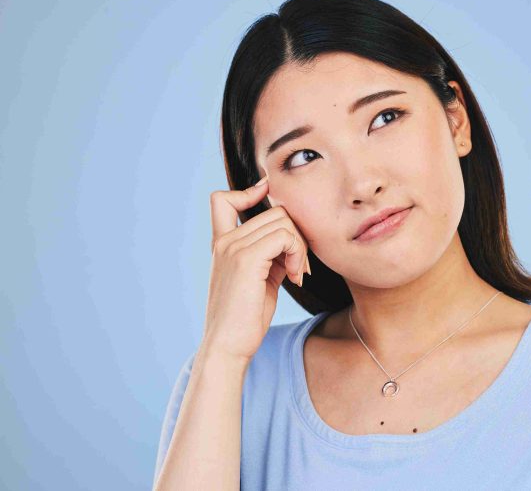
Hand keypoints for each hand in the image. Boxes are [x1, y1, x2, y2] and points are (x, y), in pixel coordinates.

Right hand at [200, 175, 309, 361]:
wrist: (228, 347)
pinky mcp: (246, 258)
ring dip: (301, 247)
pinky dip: (299, 254)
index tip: (272, 204)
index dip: (249, 192)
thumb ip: (271, 255)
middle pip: (275, 212)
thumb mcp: (260, 279)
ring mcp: (233, 247)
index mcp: (222, 244)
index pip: (222, 199)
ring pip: (284, 222)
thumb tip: (294, 240)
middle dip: (297, 236)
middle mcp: (225, 241)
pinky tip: (296, 277)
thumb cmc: (246, 318)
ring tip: (298, 273)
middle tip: (301, 267)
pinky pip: (286, 236)